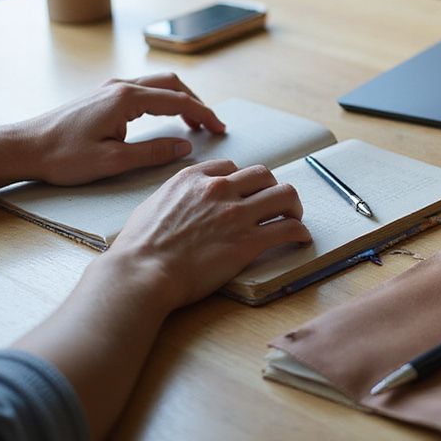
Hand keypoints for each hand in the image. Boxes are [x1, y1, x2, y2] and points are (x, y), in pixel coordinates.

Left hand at [16, 73, 226, 185]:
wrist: (23, 147)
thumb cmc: (62, 156)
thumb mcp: (112, 161)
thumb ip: (153, 152)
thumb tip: (185, 146)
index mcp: (126, 99)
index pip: (178, 101)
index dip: (203, 114)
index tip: (220, 129)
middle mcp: (120, 86)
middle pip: (171, 84)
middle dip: (196, 102)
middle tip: (211, 126)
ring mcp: (109, 88)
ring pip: (157, 84)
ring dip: (179, 99)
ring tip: (193, 122)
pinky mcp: (102, 96)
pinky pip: (142, 90)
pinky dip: (162, 100)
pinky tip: (164, 118)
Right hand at [100, 159, 312, 310]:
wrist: (141, 272)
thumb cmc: (138, 247)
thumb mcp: (154, 203)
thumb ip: (176, 195)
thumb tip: (182, 201)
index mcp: (194, 178)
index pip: (232, 167)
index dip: (243, 181)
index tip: (246, 194)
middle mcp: (219, 189)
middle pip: (264, 175)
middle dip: (272, 189)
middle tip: (275, 205)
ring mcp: (236, 214)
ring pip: (284, 195)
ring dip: (293, 205)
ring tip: (293, 218)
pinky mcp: (248, 241)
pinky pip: (288, 228)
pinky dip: (301, 232)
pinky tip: (302, 238)